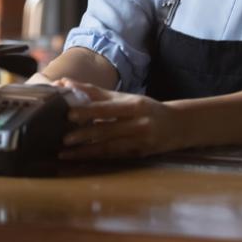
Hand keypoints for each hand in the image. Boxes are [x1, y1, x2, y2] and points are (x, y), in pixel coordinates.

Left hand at [56, 79, 182, 159]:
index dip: (89, 110)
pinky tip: (80, 158)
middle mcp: (138, 123)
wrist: (177, 125)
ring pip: (109, 146)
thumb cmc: (145, 108)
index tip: (70, 113)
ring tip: (65, 152)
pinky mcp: (139, 154)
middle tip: (64, 138)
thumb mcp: (126, 98)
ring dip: (85, 150)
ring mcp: (140, 140)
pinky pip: (113, 156)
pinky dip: (95, 156)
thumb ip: (97, 93)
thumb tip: (67, 84)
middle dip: (85, 134)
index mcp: (134, 104)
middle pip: (108, 129)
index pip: (108, 108)